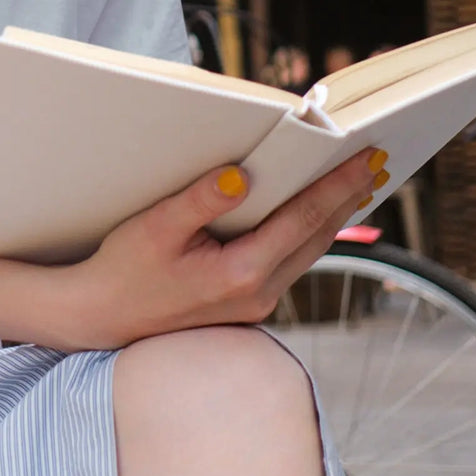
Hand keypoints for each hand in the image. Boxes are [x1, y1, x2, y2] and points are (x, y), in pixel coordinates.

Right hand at [65, 147, 384, 349]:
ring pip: (307, 252)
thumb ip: (200, 201)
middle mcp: (259, 293)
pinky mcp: (247, 303)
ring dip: (330, 217)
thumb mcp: (155, 227)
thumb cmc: (124, 268)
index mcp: (241, 273)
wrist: (103, 315)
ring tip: (353, 186)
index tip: (365, 160)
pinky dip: (306, 233)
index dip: (337, 186)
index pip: (302, 218)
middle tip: (373, 164)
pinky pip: (289, 262)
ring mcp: (256, 303)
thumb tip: (241, 175)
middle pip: (316, 237)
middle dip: (345, 199)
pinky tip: (309, 217)